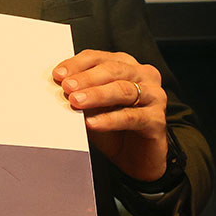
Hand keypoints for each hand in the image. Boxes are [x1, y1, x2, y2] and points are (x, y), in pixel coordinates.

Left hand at [53, 49, 168, 180]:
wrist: (135, 157)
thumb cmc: (111, 124)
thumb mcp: (91, 105)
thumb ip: (79, 92)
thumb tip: (57, 86)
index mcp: (124, 65)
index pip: (97, 58)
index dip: (76, 64)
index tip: (57, 75)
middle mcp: (142, 75)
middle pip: (112, 70)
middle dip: (86, 78)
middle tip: (66, 87)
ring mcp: (154, 96)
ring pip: (123, 90)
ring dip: (97, 95)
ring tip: (76, 102)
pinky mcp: (158, 120)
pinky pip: (132, 117)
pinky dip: (109, 119)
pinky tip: (92, 123)